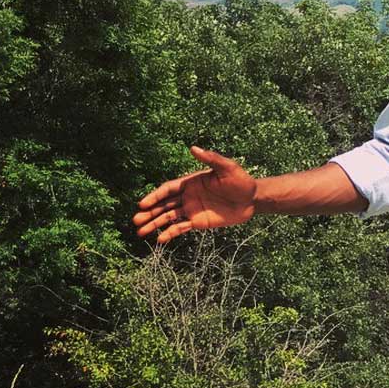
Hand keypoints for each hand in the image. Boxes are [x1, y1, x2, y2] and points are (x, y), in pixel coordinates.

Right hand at [133, 146, 255, 243]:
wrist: (253, 199)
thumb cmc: (241, 180)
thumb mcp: (227, 168)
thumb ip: (211, 159)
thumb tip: (193, 148)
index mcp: (191, 182)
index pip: (168, 189)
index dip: (155, 196)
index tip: (142, 203)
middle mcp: (188, 196)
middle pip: (164, 204)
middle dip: (149, 212)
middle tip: (135, 220)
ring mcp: (192, 209)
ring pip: (168, 217)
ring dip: (154, 224)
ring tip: (140, 233)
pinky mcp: (198, 222)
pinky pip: (181, 228)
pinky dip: (170, 233)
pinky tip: (159, 239)